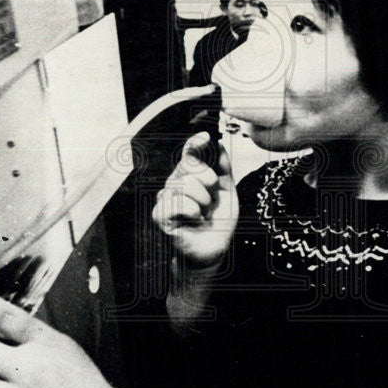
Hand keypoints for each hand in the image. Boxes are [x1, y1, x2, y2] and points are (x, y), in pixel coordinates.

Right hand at [153, 132, 237, 267]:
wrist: (213, 250)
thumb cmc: (218, 222)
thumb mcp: (227, 191)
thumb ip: (223, 168)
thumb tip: (218, 144)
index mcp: (190, 175)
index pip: (189, 152)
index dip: (195, 142)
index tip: (205, 137)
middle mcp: (174, 183)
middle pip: (188, 164)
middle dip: (207, 179)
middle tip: (212, 199)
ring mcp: (165, 198)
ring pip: (184, 183)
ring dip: (203, 201)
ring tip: (204, 214)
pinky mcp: (160, 215)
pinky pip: (178, 202)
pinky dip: (194, 212)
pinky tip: (195, 221)